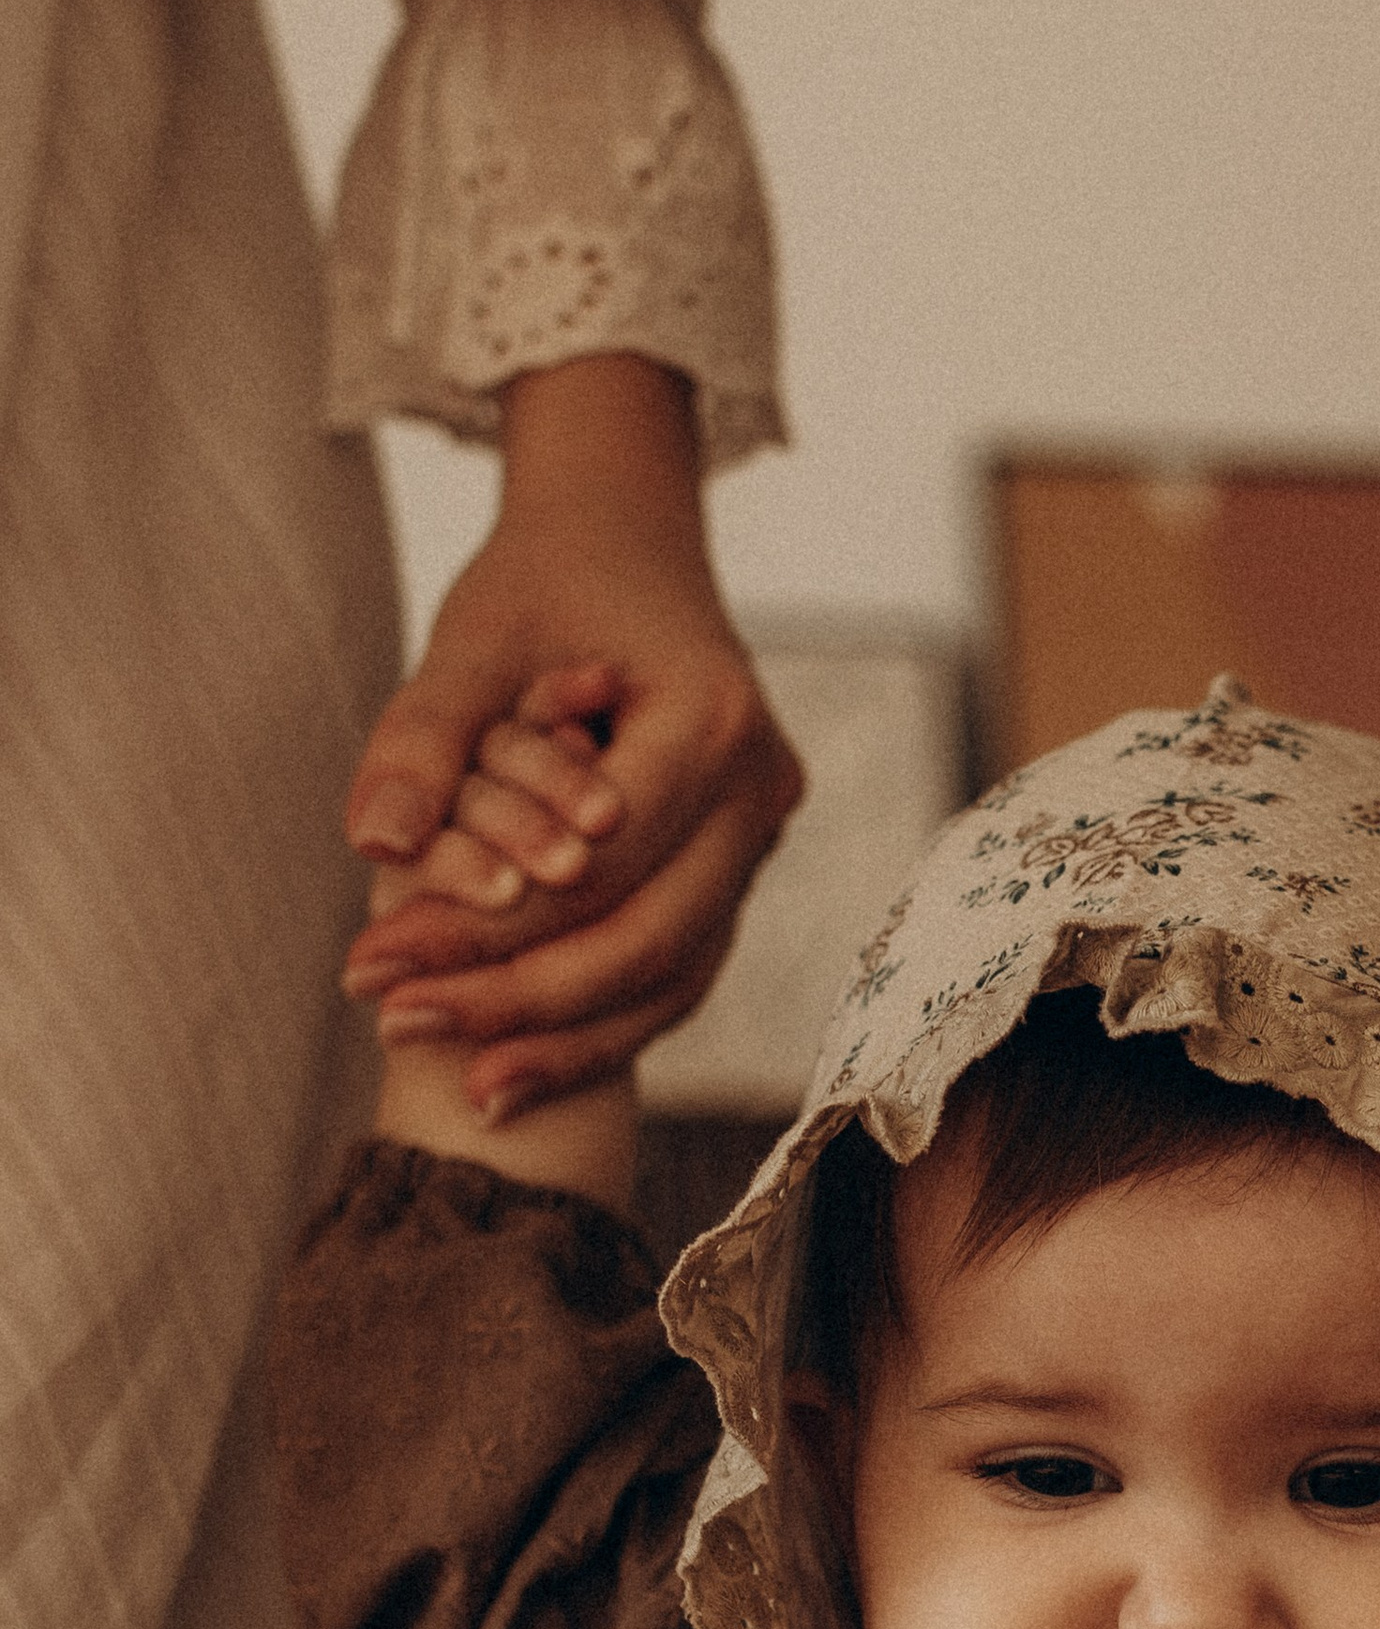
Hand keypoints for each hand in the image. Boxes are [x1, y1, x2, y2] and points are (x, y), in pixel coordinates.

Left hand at [341, 356, 802, 1118]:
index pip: (598, 863)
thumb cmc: (544, 582)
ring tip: (455, 1080)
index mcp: (713, 720)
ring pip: (670, 979)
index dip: (484, 926)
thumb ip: (423, 735)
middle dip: (515, 997)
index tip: (370, 962)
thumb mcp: (472, 639)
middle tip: (392, 1020)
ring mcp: (760, 842)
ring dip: (559, 1036)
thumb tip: (376, 845)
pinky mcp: (734, 877)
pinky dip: (595, 1028)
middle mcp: (760, 792)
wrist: (626, 548)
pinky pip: (674, 977)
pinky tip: (508, 1068)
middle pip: (643, 939)